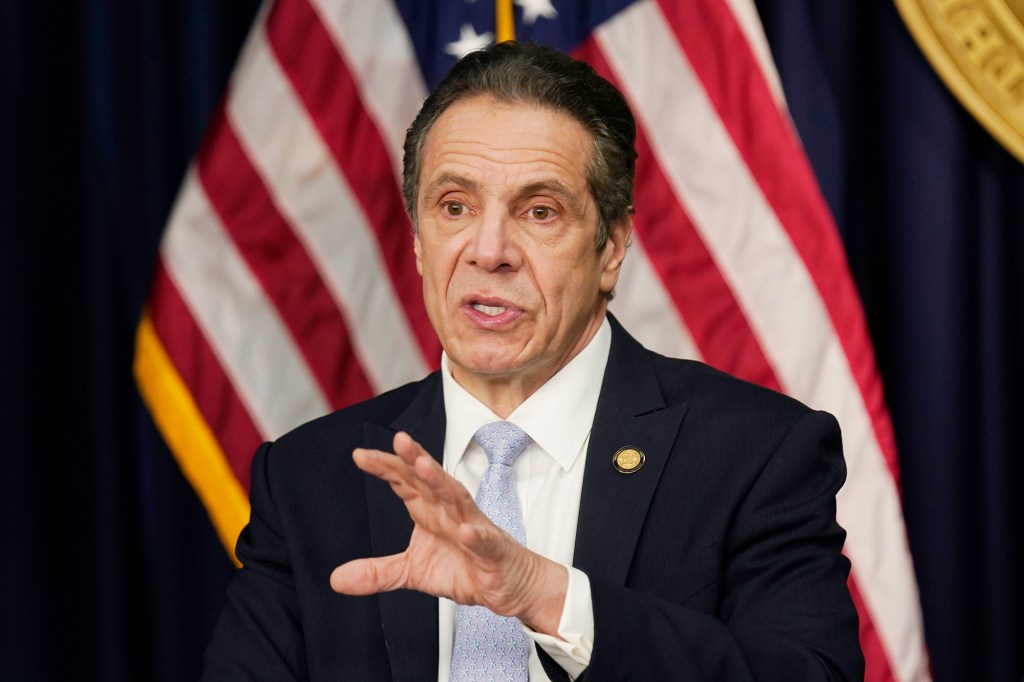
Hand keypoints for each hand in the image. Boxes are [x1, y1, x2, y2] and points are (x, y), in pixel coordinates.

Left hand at [329, 431, 567, 634]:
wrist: (508, 585)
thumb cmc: (465, 567)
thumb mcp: (412, 572)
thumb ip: (377, 572)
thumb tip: (336, 579)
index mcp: (430, 510)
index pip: (405, 482)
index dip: (386, 467)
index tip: (360, 455)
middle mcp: (450, 511)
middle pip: (431, 479)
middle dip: (415, 458)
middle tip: (398, 439)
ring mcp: (473, 527)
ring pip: (457, 499)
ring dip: (441, 482)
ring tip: (424, 467)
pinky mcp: (493, 550)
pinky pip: (484, 540)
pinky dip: (475, 535)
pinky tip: (465, 530)